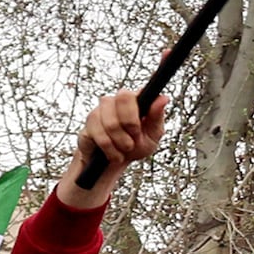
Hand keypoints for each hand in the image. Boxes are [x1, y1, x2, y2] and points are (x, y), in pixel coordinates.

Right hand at [60, 86, 163, 208]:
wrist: (115, 162)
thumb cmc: (137, 145)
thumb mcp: (153, 135)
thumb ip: (157, 117)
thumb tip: (164, 98)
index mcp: (135, 99)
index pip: (135, 91)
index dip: (137, 107)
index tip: (139, 127)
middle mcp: (116, 100)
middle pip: (122, 97)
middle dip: (130, 125)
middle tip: (134, 140)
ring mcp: (100, 110)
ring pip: (111, 122)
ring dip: (121, 142)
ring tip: (125, 149)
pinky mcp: (89, 123)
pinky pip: (99, 135)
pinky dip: (110, 149)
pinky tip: (114, 154)